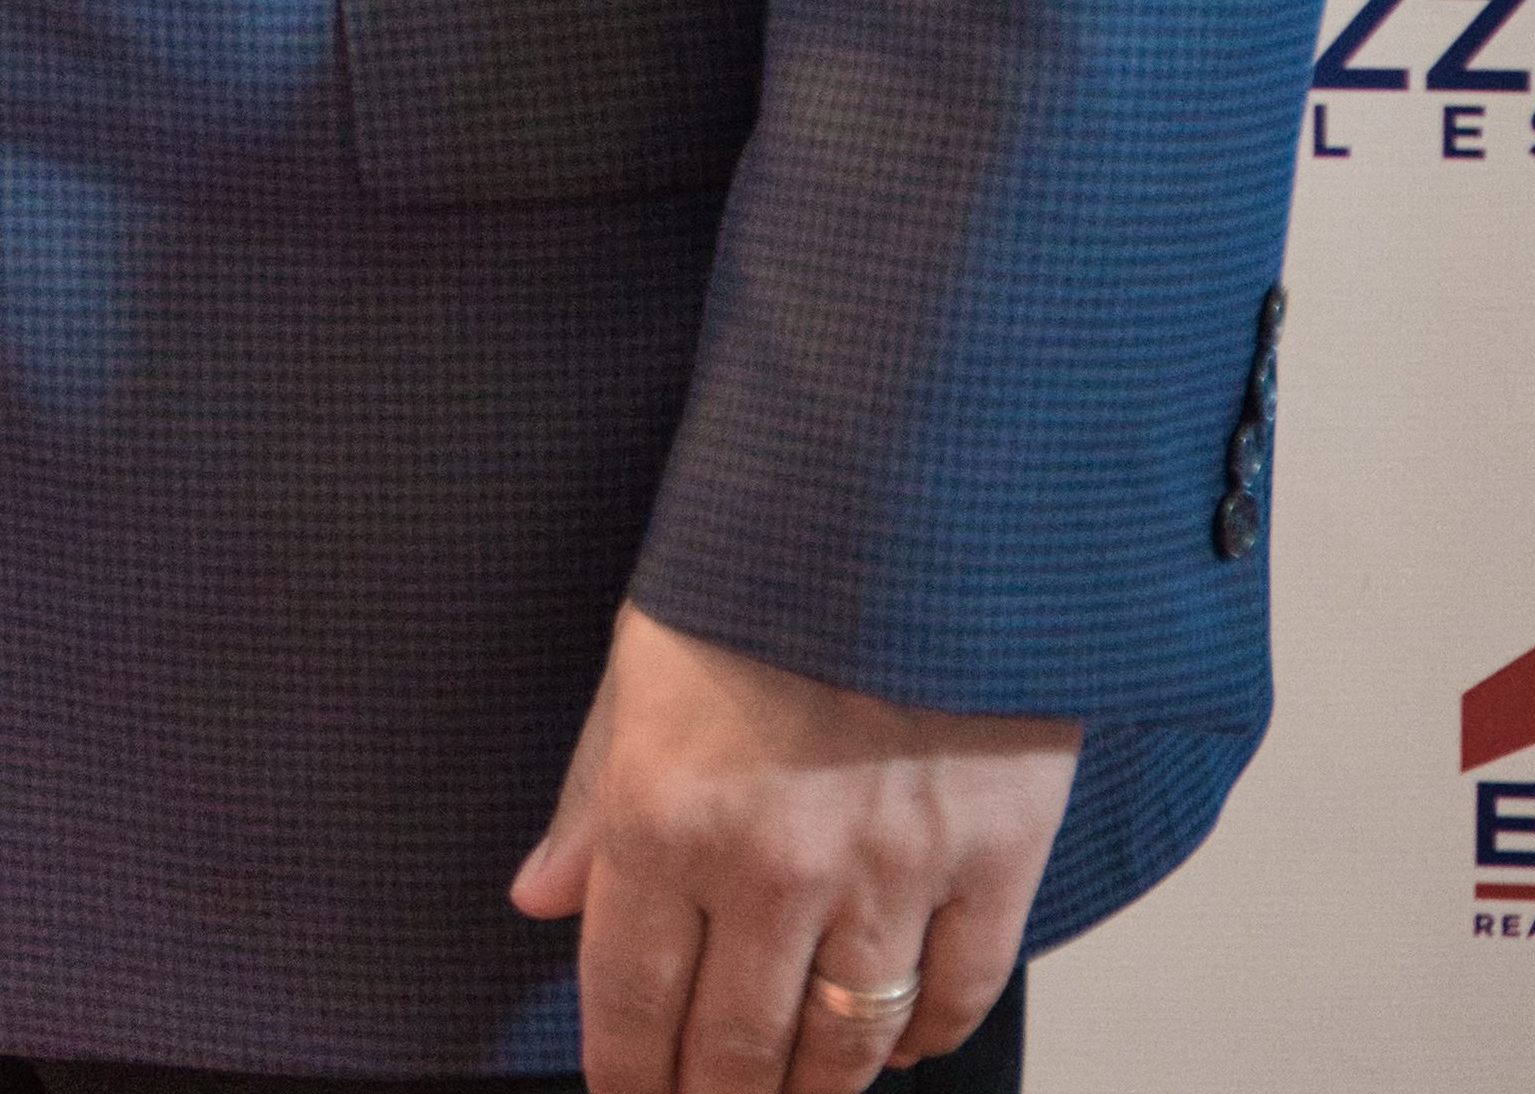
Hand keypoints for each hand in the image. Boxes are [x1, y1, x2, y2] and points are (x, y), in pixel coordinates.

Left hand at [506, 599, 1075, 1086]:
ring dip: (813, 1090)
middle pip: (737, 1047)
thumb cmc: (760, 572)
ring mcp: (892, 871)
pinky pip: (957, 991)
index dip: (627, 1076)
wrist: (913, 498)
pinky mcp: (996, 859)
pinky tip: (897, 1046)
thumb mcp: (637, 667)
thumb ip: (587, 799)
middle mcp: (773, 865)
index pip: (630, 999)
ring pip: (847, 1043)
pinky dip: (924, 1036)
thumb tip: (539, 900)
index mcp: (665, 813)